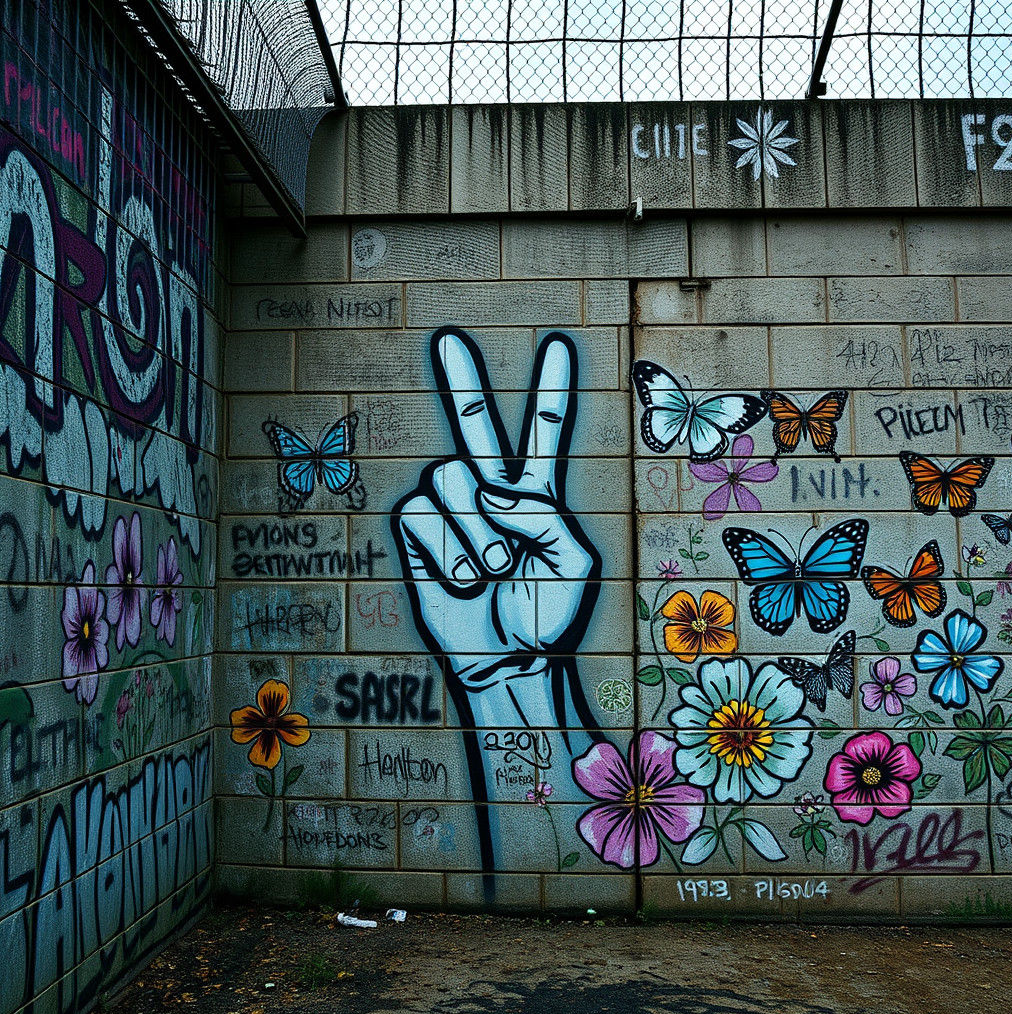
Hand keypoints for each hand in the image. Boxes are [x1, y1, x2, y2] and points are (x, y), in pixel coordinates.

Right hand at [391, 328, 600, 692]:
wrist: (511, 659)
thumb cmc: (549, 614)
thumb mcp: (574, 562)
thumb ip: (542, 514)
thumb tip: (488, 491)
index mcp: (537, 494)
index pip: (544, 432)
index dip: (551, 390)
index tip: (558, 346)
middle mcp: (492, 493)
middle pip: (475, 425)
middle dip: (461, 381)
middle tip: (450, 338)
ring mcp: (454, 512)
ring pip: (450, 477)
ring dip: (474, 531)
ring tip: (492, 569)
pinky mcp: (420, 534)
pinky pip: (422, 513)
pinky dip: (446, 548)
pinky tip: (463, 577)